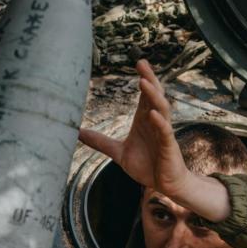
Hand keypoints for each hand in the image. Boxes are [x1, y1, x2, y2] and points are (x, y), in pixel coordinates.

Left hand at [78, 59, 189, 196]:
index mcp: (144, 120)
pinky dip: (159, 122)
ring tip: (144, 82)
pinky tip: (152, 114)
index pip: (145, 95)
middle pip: (155, 95)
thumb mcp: (119, 153)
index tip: (138, 62)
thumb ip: (101, 142)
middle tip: (142, 63)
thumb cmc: (147, 166)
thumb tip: (78, 133)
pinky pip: (165, 131)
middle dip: (149, 78)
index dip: (144, 78)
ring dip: (153, 95)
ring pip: (162, 108)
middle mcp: (155, 122)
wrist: (165, 185)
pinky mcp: (168, 146)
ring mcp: (163, 133)